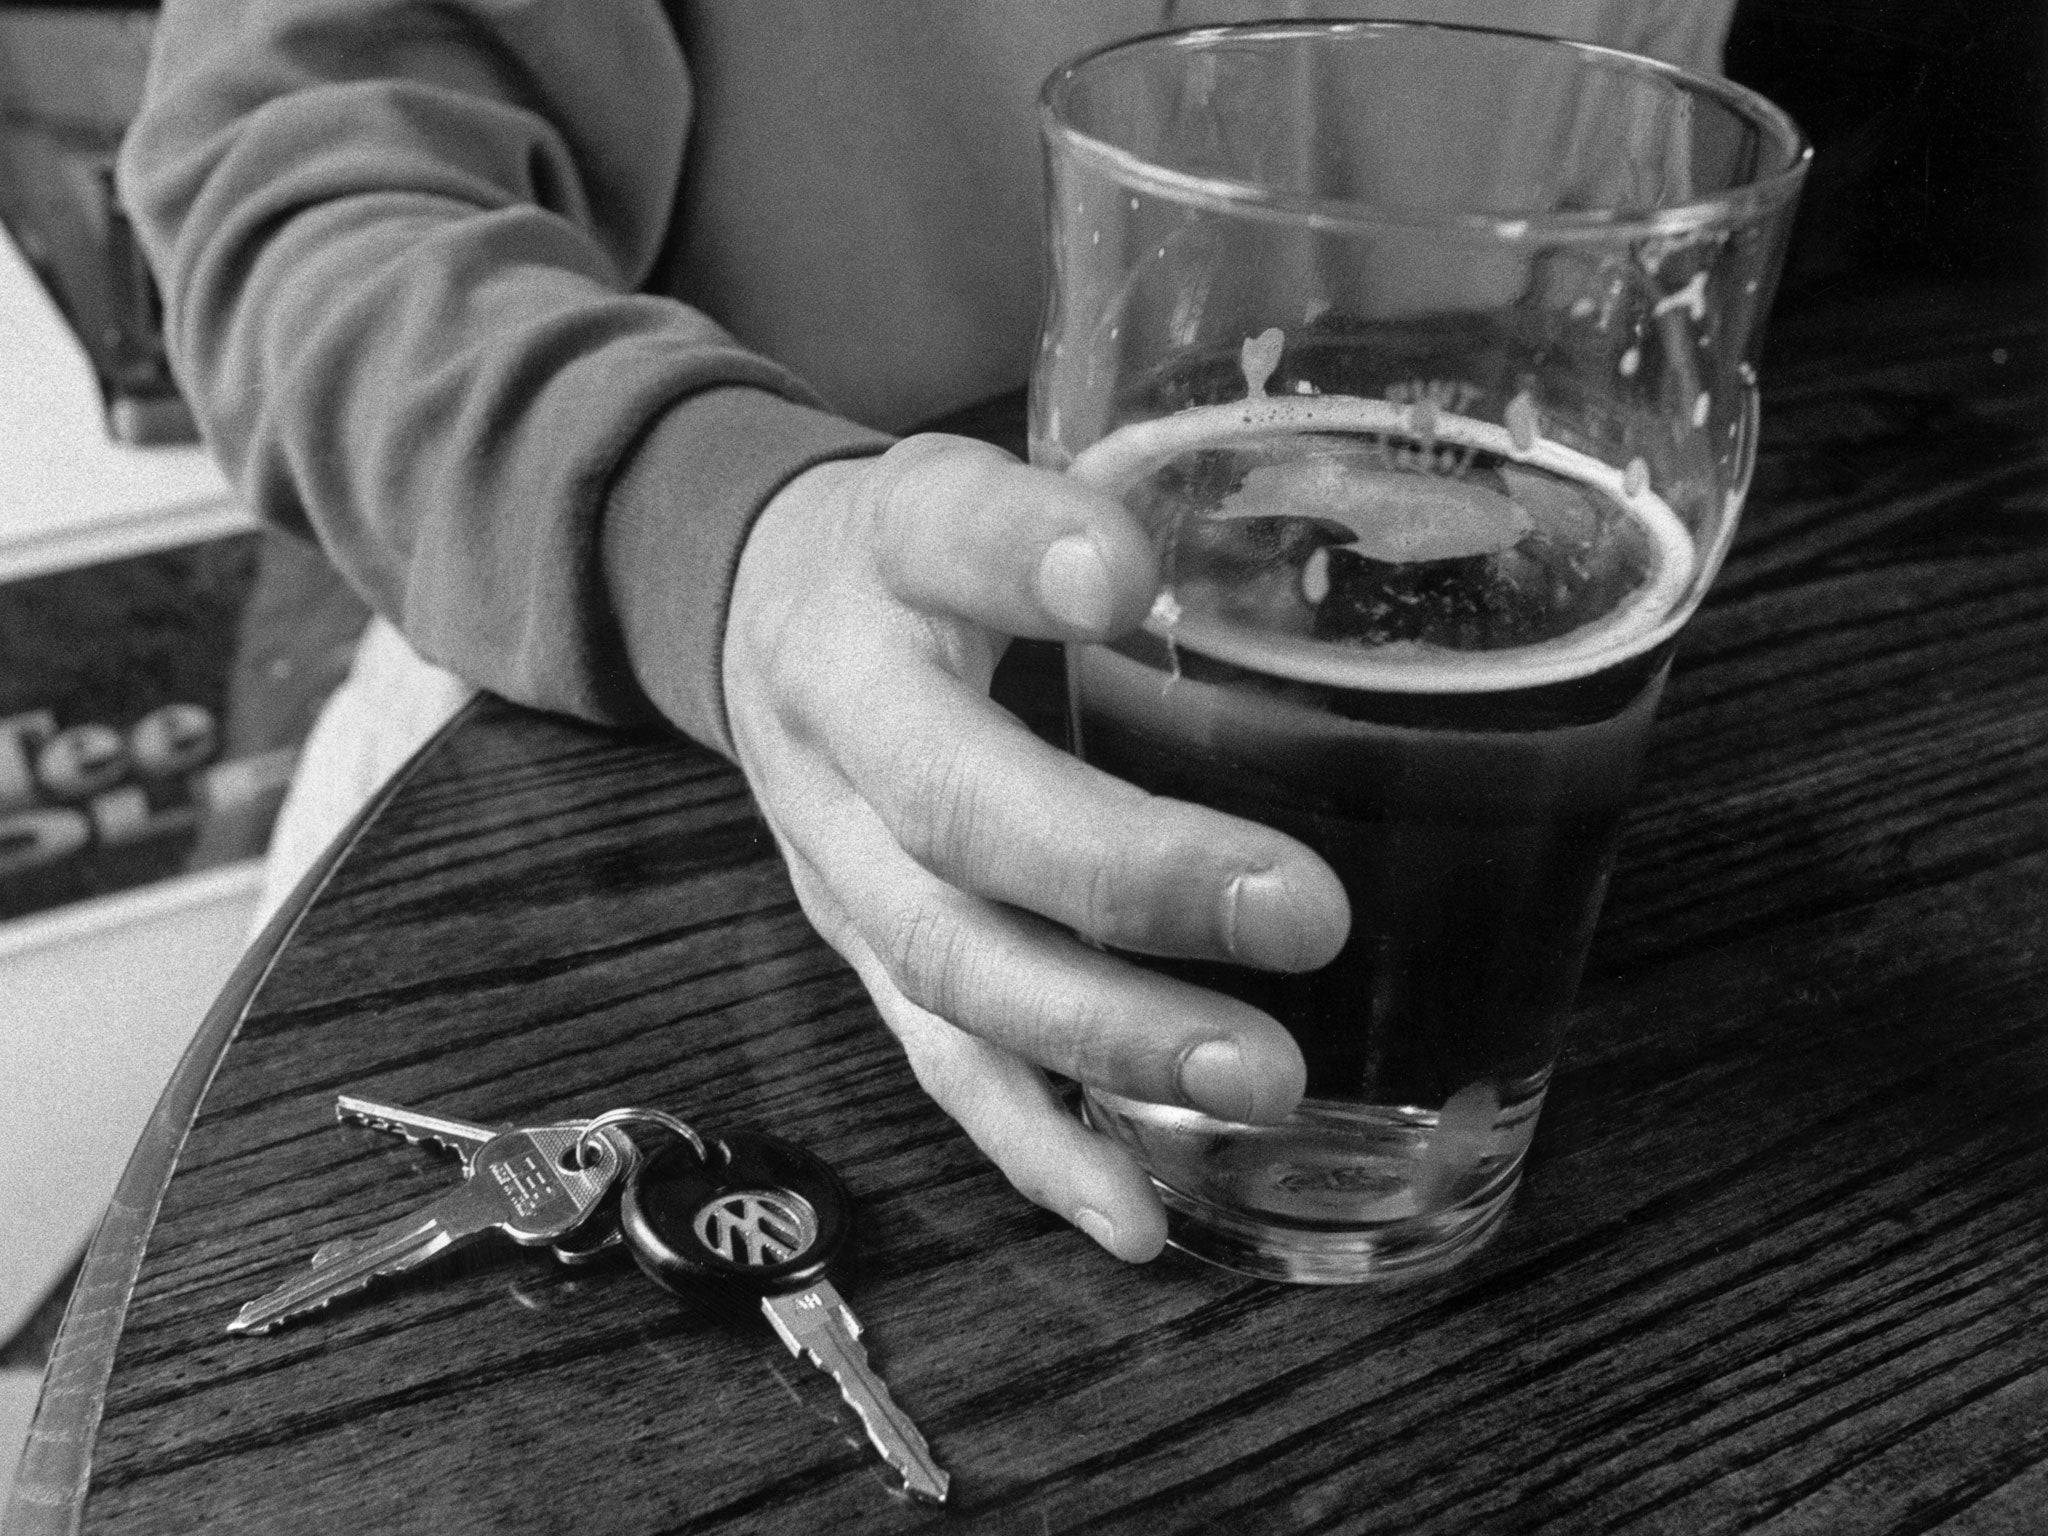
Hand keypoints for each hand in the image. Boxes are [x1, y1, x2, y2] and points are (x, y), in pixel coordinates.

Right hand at [722, 434, 1349, 1260]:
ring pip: (950, 962)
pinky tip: (1134, 1214)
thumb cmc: (911, 556)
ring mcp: (838, 857)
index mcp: (880, 558)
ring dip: (1104, 1034)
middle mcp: (837, 717)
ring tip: (1257, 1080)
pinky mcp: (860, 953)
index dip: (1024, 557)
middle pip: (953, 811)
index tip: (1125, 577)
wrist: (756, 624)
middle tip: (1303, 914)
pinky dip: (1036, 1146)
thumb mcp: (978, 486)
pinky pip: (938, 1061)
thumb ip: (1086, 516)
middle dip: (1124, 875)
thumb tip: (1246, 575)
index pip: (941, 540)